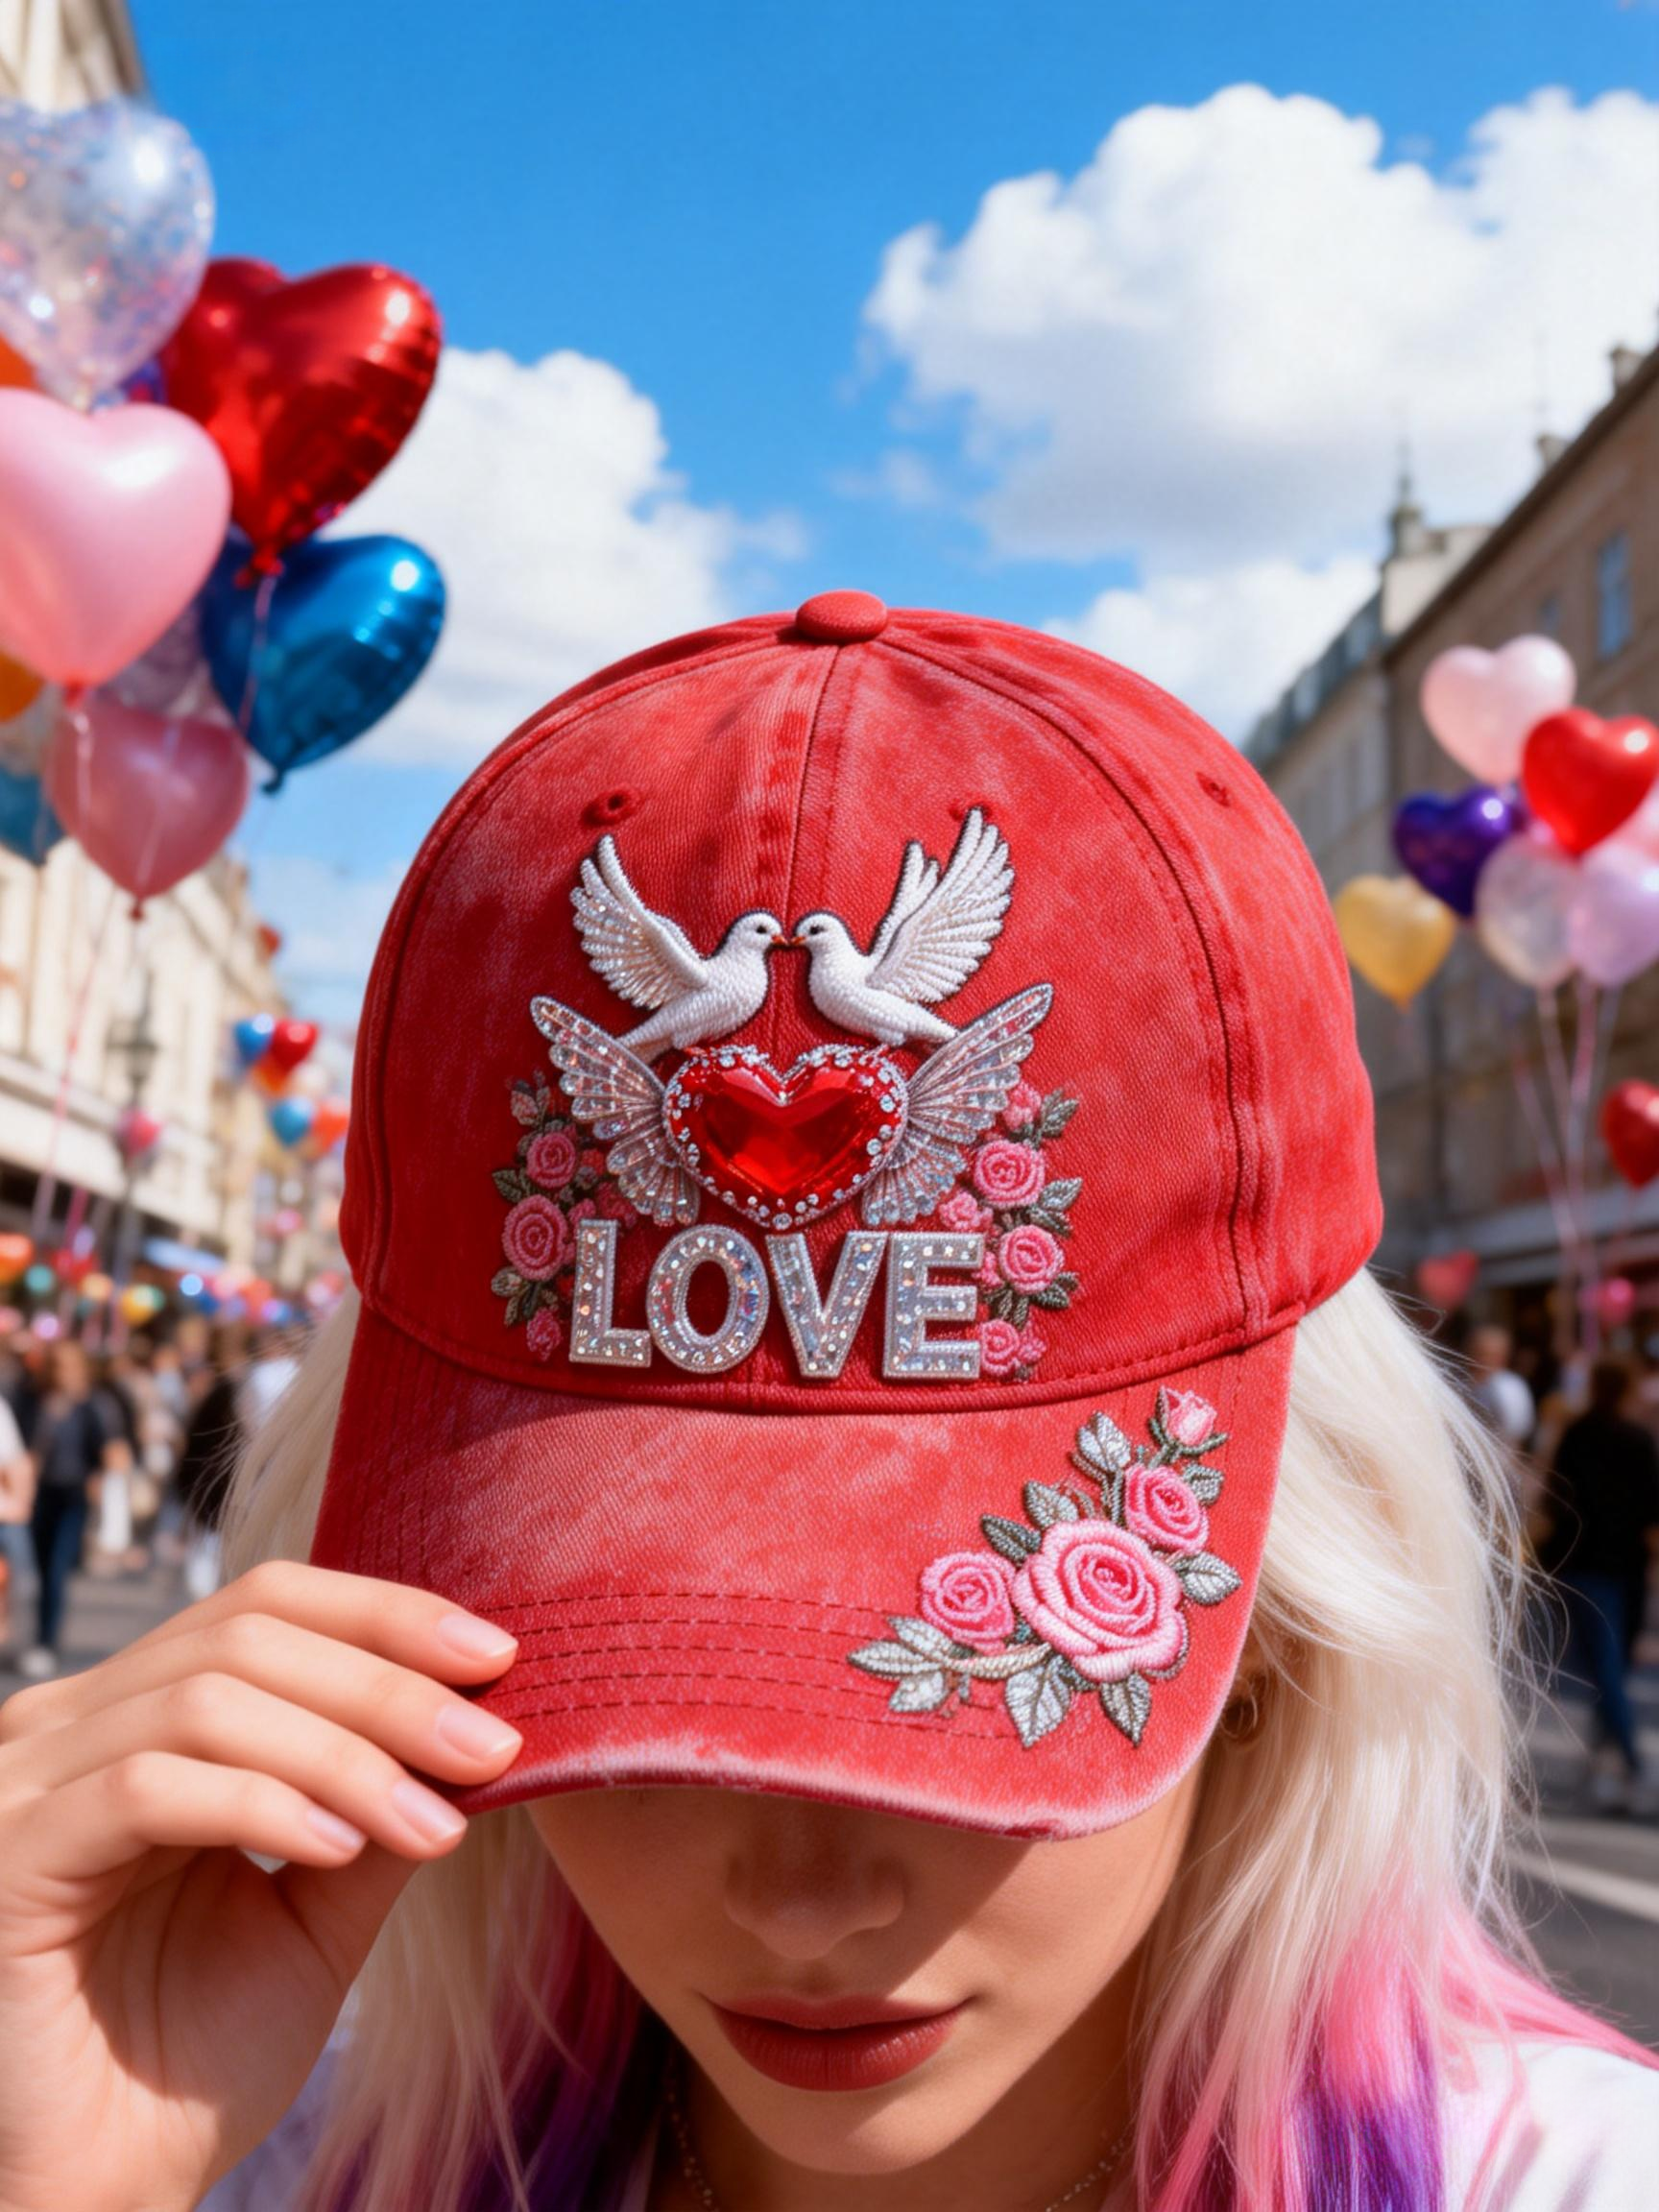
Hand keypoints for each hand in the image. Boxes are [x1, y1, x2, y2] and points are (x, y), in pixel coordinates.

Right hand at [0, 1561, 522, 2211]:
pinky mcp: (9, 1856)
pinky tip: (339, 1847)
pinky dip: (261, 1803)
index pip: (265, 1604)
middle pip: (246, 1635)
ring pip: (206, 1701)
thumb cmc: (194, 2060)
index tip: (501, 1656)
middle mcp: (70, 1724)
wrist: (100, 2200)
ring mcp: (27, 1783)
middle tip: (491, 1744)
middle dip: (387, 1684)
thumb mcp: (318, 1907)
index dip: (385, 1615)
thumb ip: (380, 1807)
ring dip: (344, 1751)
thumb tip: (483, 1720)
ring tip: (434, 1817)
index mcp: (138, 1713)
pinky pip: (146, 1787)